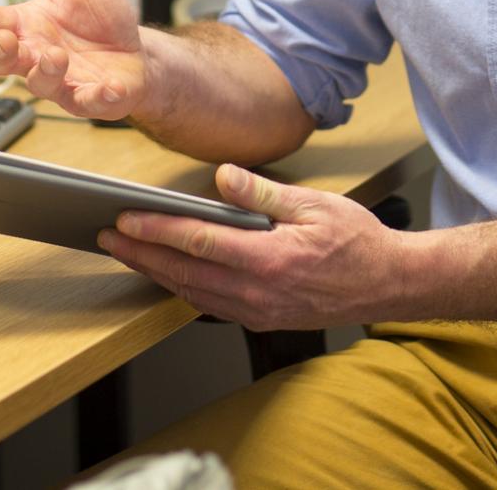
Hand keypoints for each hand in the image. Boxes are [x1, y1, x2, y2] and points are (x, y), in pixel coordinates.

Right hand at [0, 0, 145, 118]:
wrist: (135, 52)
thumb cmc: (98, 18)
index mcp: (27, 25)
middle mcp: (37, 56)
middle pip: (3, 62)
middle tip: (4, 39)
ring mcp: (63, 81)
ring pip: (40, 84)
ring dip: (45, 72)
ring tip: (57, 56)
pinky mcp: (93, 97)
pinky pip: (90, 102)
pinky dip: (97, 97)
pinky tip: (106, 88)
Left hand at [98, 164, 404, 328]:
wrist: (389, 284)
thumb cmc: (358, 241)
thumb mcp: (315, 204)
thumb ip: (263, 193)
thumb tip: (222, 177)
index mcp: (272, 259)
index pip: (199, 242)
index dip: (156, 231)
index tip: (124, 220)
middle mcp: (259, 291)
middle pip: (184, 273)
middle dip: (140, 255)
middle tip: (107, 238)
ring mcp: (259, 311)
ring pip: (192, 294)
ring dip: (155, 274)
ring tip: (128, 253)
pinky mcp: (262, 319)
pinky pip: (211, 306)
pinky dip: (183, 290)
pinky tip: (169, 274)